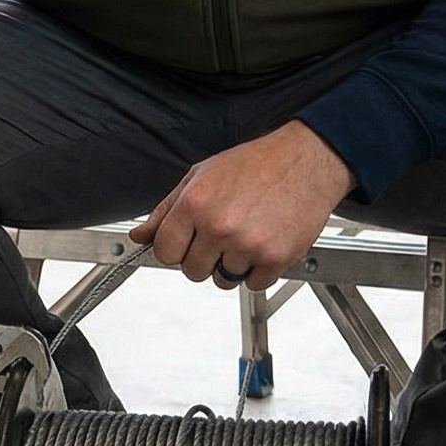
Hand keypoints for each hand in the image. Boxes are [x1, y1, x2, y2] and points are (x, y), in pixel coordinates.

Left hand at [132, 121, 354, 290]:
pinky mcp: (275, 258)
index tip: (186, 242)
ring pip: (223, 281)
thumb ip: (166, 210)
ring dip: (232, 265)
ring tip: (247, 234)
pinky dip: (258, 270)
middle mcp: (219, 227)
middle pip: (193, 272)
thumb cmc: (255, 164)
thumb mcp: (200, 177)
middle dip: (204, 258)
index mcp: (195, 204)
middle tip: (223, 235)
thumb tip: (140, 236)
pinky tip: (264, 242)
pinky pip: (253, 284)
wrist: (305, 161)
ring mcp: (248, 245)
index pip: (165, 253)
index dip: (175, 249)